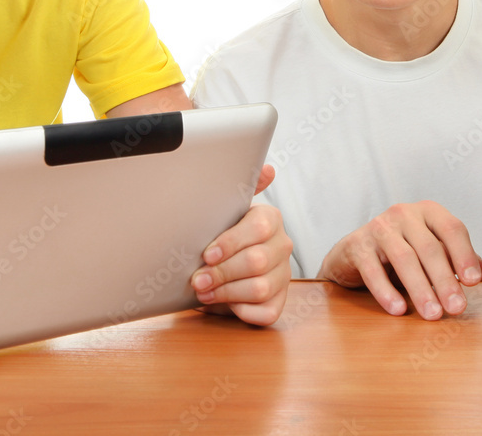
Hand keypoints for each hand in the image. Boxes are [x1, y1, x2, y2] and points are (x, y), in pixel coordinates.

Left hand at [191, 165, 292, 324]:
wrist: (227, 260)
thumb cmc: (224, 233)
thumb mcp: (228, 208)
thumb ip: (244, 186)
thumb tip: (268, 170)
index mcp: (271, 219)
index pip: (257, 229)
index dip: (230, 243)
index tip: (207, 254)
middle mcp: (282, 246)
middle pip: (257, 262)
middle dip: (222, 272)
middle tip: (197, 279)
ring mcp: (283, 275)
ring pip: (260, 288)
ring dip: (226, 293)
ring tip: (204, 291)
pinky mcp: (279, 301)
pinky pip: (265, 312)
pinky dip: (241, 311)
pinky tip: (224, 304)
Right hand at [317, 200, 481, 319]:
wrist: (355, 251)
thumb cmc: (401, 250)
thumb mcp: (431, 250)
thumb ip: (456, 259)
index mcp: (427, 212)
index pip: (452, 229)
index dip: (465, 255)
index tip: (474, 282)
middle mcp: (403, 214)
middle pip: (429, 248)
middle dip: (445, 280)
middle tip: (456, 307)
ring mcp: (378, 227)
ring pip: (404, 258)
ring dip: (421, 289)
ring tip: (432, 313)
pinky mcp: (357, 245)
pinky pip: (373, 270)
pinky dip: (386, 291)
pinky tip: (398, 309)